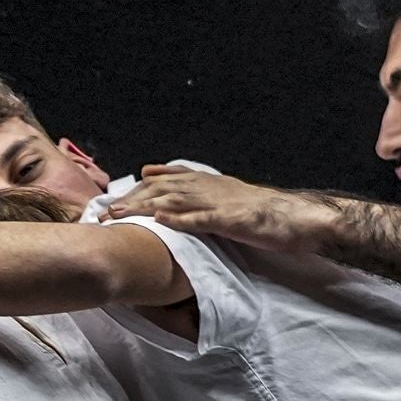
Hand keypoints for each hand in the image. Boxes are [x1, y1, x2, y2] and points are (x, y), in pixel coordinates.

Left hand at [121, 168, 305, 248]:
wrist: (295, 217)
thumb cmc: (262, 213)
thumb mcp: (229, 199)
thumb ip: (204, 199)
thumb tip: (180, 205)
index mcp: (209, 182)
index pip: (168, 179)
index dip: (141, 185)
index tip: (118, 192)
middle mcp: (209, 187)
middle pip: (162, 188)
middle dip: (132, 198)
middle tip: (106, 210)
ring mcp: (218, 202)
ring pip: (173, 200)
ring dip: (143, 207)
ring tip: (119, 215)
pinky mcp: (230, 219)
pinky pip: (201, 218)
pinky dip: (180, 219)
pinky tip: (160, 221)